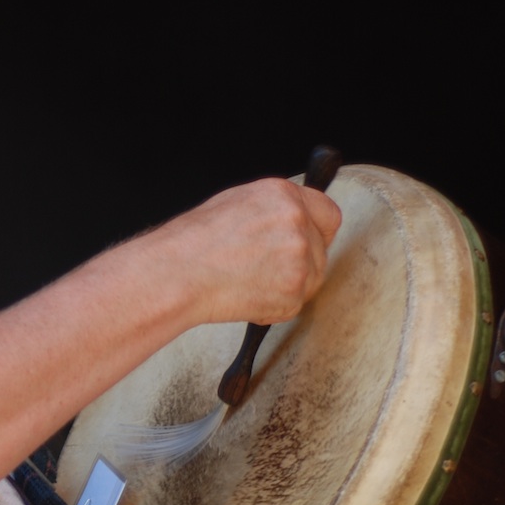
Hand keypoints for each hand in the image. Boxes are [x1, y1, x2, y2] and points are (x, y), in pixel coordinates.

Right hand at [143, 177, 342, 326]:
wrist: (176, 273)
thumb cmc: (193, 242)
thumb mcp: (235, 205)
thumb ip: (272, 211)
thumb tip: (291, 223)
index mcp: (283, 195)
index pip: (328, 215)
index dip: (317, 234)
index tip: (306, 246)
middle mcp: (297, 221)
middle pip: (319, 253)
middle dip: (297, 267)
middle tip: (262, 274)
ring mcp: (298, 256)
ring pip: (310, 281)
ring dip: (284, 289)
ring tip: (246, 284)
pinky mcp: (292, 290)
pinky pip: (292, 307)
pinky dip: (272, 309)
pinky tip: (244, 297)